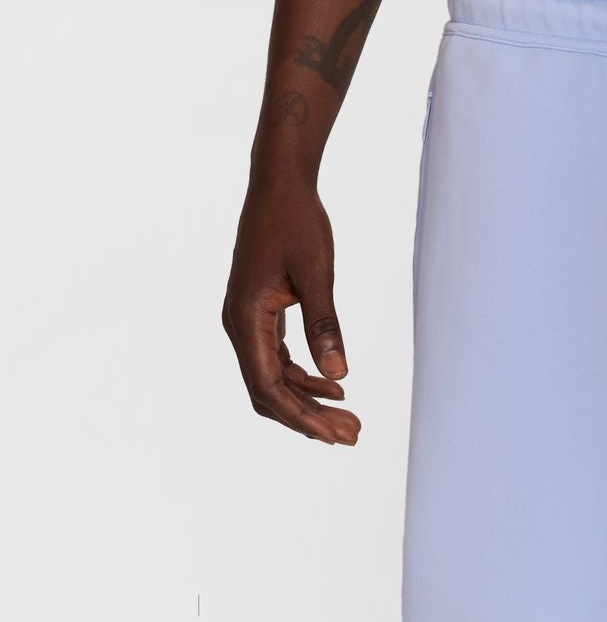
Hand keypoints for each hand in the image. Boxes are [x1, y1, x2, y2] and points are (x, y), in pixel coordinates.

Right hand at [221, 172, 359, 444]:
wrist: (279, 184)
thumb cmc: (296, 222)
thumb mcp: (316, 275)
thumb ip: (325, 326)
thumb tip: (339, 375)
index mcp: (245, 318)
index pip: (268, 387)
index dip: (301, 417)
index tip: (335, 436)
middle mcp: (239, 324)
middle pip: (269, 391)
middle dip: (309, 418)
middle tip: (353, 435)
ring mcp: (247, 320)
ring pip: (275, 379)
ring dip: (310, 401)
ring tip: (352, 419)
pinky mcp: (260, 314)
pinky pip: (278, 360)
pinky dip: (305, 378)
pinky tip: (336, 387)